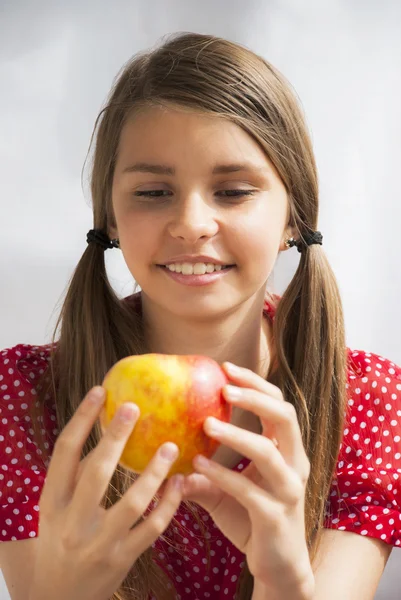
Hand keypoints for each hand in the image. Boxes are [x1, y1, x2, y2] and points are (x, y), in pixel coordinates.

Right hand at [30, 387, 183, 599]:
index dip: (82, 419)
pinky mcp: (122, 560)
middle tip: (135, 407)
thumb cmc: (59, 541)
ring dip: (154, 473)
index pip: (64, 452)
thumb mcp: (55, 509)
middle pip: (96, 473)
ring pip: (132, 503)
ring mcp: (98, 544)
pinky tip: (181, 482)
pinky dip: (169, 504)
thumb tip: (106, 433)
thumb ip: (76, 476)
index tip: (101, 391)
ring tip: (171, 446)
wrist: (56, 598)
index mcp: (51, 502)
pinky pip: (152, 528)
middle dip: (115, 437)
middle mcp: (72, 522)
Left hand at [182, 363, 312, 592]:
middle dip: (254, 397)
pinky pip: (250, 491)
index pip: (278, 404)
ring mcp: (289, 490)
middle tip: (223, 390)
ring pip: (269, 451)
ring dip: (236, 435)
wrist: (277, 565)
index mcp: (287, 450)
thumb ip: (203, 472)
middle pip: (284, 416)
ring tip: (205, 424)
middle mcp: (295, 464)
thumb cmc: (251, 519)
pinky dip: (223, 476)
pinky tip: (198, 467)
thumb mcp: (225, 491)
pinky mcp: (276, 516)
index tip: (225, 369)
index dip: (255, 383)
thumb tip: (165, 455)